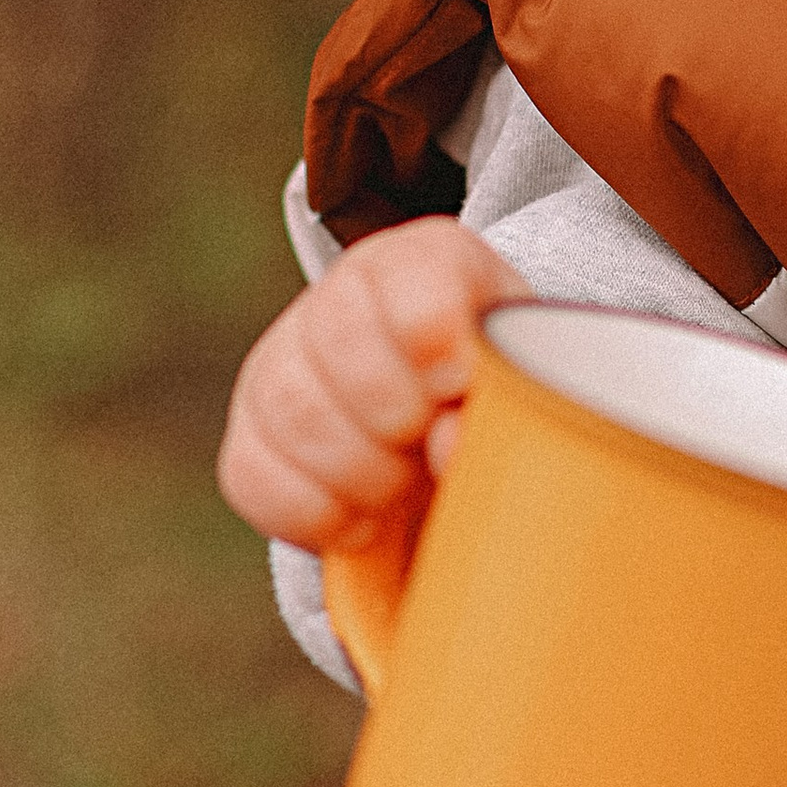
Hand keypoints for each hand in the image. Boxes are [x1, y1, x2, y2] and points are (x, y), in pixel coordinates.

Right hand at [219, 220, 530, 551]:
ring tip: (406, 489)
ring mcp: (289, 358)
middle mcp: (347, 294)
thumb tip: (449, 443)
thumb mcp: (533, 391)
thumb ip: (511, 408)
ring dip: (358, 470)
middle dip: (394, 414)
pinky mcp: (254, 431)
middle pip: (338, 335)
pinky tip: (362, 522)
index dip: (430, 331)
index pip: (412, 271)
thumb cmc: (510, 404)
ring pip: (290, 406)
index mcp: (433, 264)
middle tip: (436, 451)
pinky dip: (311, 512)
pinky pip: (252, 473)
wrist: (462, 439)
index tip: (456, 384)